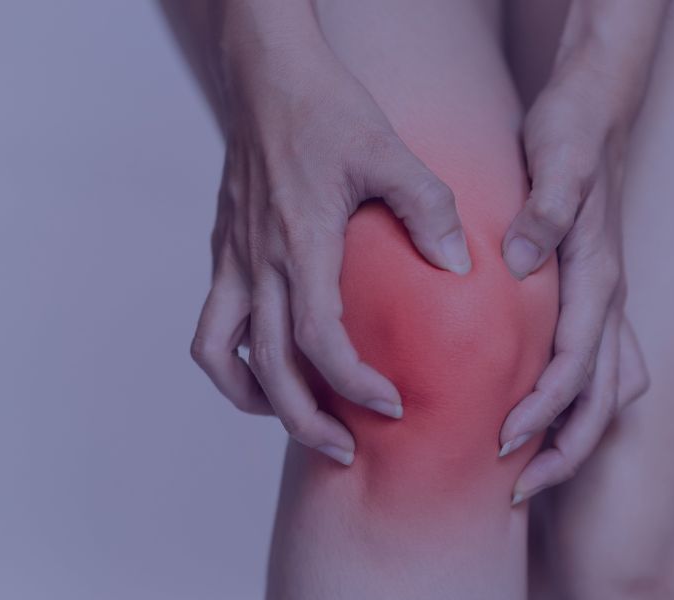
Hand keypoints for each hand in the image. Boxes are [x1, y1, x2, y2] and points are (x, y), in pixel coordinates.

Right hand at [189, 8, 471, 465]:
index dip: (354, 386)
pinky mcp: (223, 252)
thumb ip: (427, 211)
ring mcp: (233, 260)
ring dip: (254, 399)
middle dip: (308, 422)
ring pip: (221, 355)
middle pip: (269, 371)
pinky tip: (267, 364)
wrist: (266, 75)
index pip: (321, 342)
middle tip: (348, 449)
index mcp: (302, 245)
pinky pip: (213, 324)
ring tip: (293, 418)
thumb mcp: (390, 153)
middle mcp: (258, 263)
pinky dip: (233, 359)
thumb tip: (459, 266)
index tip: (391, 407)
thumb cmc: (327, 109)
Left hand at [497, 48, 654, 503]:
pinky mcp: (591, 298)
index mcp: (598, 276)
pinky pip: (597, 367)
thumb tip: (522, 265)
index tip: (502, 442)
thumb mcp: (556, 161)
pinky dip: (576, 404)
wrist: (590, 111)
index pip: (575, 364)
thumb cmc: (568, 136)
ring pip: (604, 391)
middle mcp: (608, 298)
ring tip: (527, 477)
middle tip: (514, 492)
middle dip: (561, 451)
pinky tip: (540, 420)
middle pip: (600, 397)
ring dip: (571, 438)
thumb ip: (544, 212)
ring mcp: (605, 302)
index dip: (542, 409)